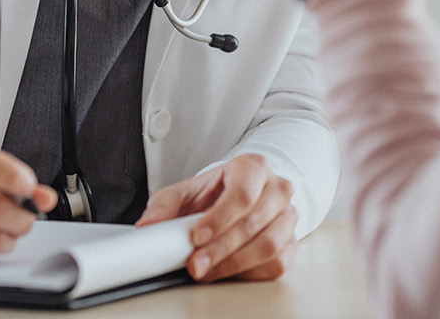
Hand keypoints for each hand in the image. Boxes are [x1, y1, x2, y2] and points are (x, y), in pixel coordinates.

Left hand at [134, 154, 296, 281]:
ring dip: (234, 264)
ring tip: (206, 272)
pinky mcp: (290, 241)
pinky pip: (276, 263)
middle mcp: (277, 188)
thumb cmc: (213, 194)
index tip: (196, 237)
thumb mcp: (185, 192)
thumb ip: (165, 206)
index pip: (243, 193)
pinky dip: (250, 273)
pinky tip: (228, 272)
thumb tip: (148, 226)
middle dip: (221, 248)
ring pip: (269, 245)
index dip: (220, 218)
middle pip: (255, 222)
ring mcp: (287, 215)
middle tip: (195, 264)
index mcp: (253, 167)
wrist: (235, 199)